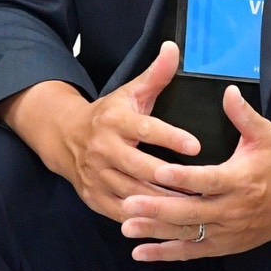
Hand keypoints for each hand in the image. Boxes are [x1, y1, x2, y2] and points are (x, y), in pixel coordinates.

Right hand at [55, 42, 201, 221]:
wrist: (64, 137)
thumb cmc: (109, 115)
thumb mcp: (130, 92)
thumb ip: (156, 74)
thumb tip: (173, 48)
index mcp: (115, 121)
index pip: (146, 129)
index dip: (171, 138)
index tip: (196, 145)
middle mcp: (104, 149)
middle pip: (141, 168)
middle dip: (172, 180)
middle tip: (205, 188)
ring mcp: (97, 176)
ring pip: (134, 195)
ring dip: (163, 204)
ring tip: (194, 208)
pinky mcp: (95, 197)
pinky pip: (123, 213)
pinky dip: (145, 220)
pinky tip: (170, 222)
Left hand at [120, 84, 270, 260]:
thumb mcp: (265, 136)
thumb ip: (244, 115)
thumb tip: (228, 91)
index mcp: (240, 181)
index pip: (207, 180)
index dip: (183, 178)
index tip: (159, 172)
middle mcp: (231, 209)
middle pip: (190, 211)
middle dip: (157, 209)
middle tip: (128, 203)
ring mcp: (225, 231)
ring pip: (186, 233)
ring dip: (155, 232)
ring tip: (126, 226)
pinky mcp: (221, 246)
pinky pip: (190, 252)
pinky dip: (165, 254)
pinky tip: (139, 252)